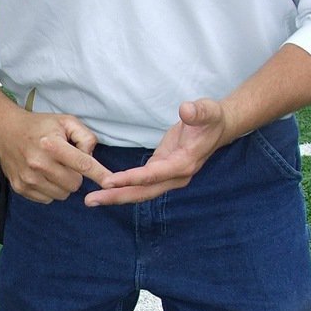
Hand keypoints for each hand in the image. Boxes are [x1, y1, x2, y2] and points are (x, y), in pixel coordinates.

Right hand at [0, 111, 114, 202]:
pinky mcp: (20, 188)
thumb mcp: (65, 121)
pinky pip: (47, 199)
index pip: (83, 164)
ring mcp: (28, 178)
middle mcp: (39, 163)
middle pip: (74, 184)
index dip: (100, 175)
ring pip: (62, 194)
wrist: (4, 131)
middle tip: (66, 163)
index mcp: (52, 145)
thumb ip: (85, 136)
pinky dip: (50, 190)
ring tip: (53, 168)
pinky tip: (42, 175)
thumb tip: (92, 156)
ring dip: (63, 184)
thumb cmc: (39, 126)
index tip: (112, 184)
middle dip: (76, 176)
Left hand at [84, 98, 229, 205]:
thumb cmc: (211, 118)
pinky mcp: (161, 172)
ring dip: (117, 196)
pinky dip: (123, 189)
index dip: (131, 179)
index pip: (153, 175)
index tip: (109, 182)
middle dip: (117, 196)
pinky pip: (140, 185)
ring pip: (141, 192)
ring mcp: (169, 177)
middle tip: (91, 200)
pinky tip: (106, 191)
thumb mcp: (208, 110)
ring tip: (92, 200)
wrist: (219, 127)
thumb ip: (198, 112)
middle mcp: (176, 176)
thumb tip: (186, 110)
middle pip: (143, 191)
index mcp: (184, 164)